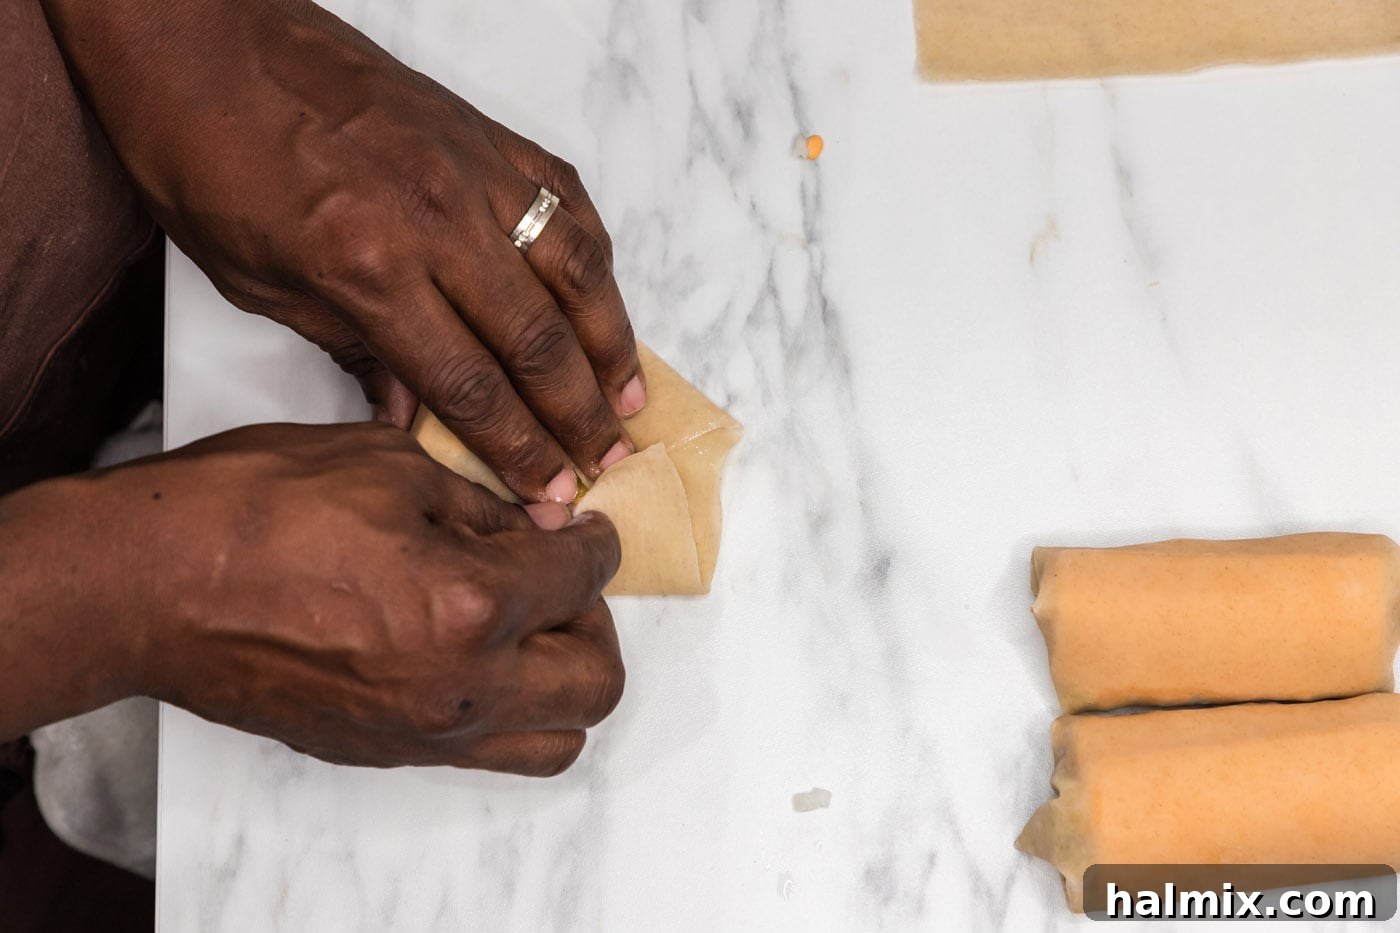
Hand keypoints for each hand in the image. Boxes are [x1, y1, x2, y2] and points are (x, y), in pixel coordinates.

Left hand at [42, 0, 645, 502]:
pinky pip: (566, 202)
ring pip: (574, 271)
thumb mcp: (258, 284)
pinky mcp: (487, 134)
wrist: (208, 40)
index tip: (549, 493)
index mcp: (368, 268)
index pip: (468, 384)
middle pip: (536, 341)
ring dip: (611, 344)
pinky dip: (597, 260)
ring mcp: (472, 170)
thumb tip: (414, 420)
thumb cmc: (210, 159)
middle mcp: (437, 221)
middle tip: (608, 464)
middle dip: (580, 416)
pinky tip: (605, 305)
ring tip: (632, 399)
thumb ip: (351, 353)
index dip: (519, 450)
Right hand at [61, 422, 624, 772]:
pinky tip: (470, 651)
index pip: (586, 578)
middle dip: (596, 620)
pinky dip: (505, 707)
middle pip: (597, 682)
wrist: (147, 586)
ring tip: (527, 626)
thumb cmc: (252, 511)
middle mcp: (463, 687)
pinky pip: (484, 750)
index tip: (588, 529)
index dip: (598, 542)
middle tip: (563, 578)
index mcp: (475, 604)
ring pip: (554, 741)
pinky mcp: (383, 753)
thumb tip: (538, 523)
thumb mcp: (389, 465)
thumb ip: (485, 504)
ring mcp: (423, 734)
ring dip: (563, 681)